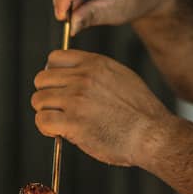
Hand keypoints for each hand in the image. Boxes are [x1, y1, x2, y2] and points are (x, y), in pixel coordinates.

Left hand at [31, 49, 173, 167]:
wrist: (153, 135)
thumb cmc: (142, 113)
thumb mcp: (122, 77)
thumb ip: (96, 72)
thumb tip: (74, 75)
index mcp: (95, 64)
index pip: (54, 58)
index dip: (53, 75)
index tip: (58, 88)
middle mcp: (83, 78)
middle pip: (42, 80)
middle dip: (47, 95)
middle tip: (59, 109)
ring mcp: (77, 99)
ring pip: (39, 100)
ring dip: (47, 113)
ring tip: (61, 123)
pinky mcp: (73, 122)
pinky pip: (42, 120)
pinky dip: (46, 128)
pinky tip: (59, 132)